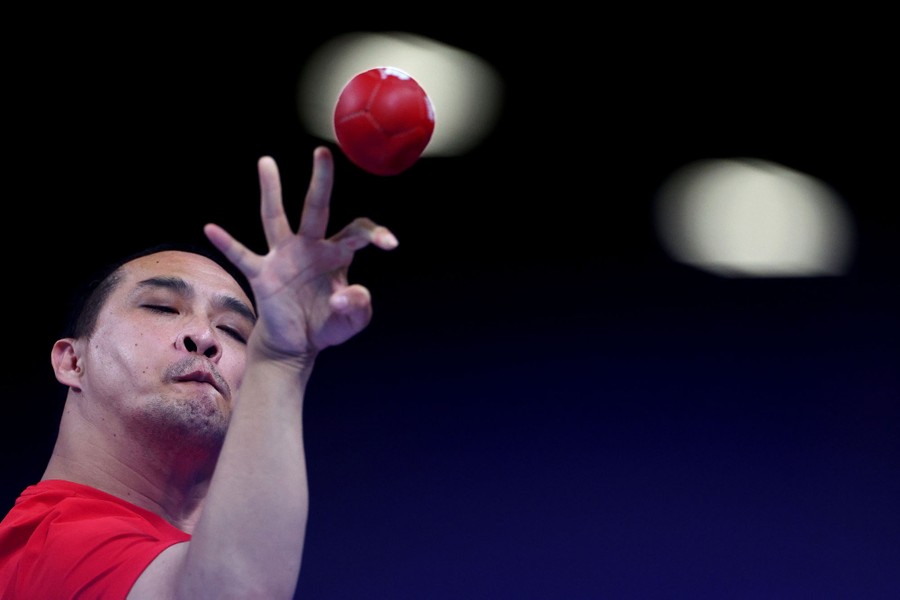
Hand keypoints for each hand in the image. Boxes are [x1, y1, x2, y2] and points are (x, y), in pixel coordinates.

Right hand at [203, 146, 397, 360]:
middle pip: (316, 207)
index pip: (357, 231)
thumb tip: (340, 296)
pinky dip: (227, 244)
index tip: (390, 243)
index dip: (373, 233)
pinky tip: (211, 229)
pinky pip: (243, 256)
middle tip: (323, 152)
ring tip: (267, 162)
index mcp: (336, 253)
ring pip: (275, 218)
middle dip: (321, 180)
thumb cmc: (328, 324)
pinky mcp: (262, 274)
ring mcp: (283, 257)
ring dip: (271, 191)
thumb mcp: (352, 321)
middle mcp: (310, 246)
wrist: (296, 343)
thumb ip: (358, 307)